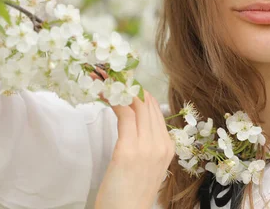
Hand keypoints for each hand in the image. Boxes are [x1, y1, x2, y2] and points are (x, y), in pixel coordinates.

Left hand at [92, 70, 174, 208]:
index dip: (138, 93)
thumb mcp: (144, 167)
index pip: (155, 110)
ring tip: (102, 78)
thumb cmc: (129, 196)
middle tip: (110, 73)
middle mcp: (161, 144)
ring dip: (118, 88)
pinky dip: (112, 99)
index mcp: (167, 148)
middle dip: (128, 85)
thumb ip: (144, 146)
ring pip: (136, 104)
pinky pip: (123, 113)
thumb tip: (132, 125)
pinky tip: (102, 92)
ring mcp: (147, 146)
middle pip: (147, 104)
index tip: (122, 81)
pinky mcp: (129, 150)